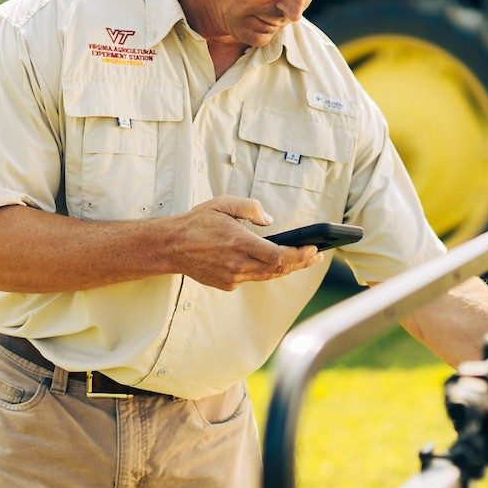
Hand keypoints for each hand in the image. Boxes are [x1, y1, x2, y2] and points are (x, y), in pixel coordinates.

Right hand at [171, 195, 321, 290]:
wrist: (171, 246)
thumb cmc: (198, 222)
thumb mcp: (224, 203)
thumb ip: (251, 208)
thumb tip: (269, 220)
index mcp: (240, 243)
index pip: (278, 256)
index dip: (299, 255)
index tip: (314, 250)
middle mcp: (238, 264)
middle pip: (278, 269)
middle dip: (301, 263)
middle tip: (316, 255)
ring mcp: (232, 277)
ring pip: (267, 276)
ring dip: (286, 269)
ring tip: (303, 260)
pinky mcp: (227, 285)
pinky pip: (252, 278)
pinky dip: (264, 271)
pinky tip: (274, 263)